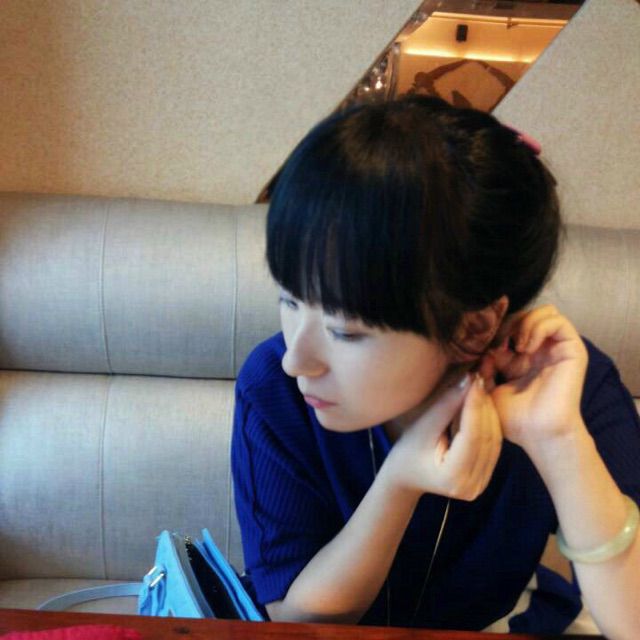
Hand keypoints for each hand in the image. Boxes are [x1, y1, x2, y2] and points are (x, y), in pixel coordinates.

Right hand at [386, 374, 502, 500]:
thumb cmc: (406, 451)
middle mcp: (471, 486)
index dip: (475, 405)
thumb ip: (446, 406)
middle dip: (485, 405)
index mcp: (452, 478)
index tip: (475, 379)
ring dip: (490, 412)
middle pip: (487, 439)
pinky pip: (493, 445)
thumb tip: (468, 380)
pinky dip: (490, 422)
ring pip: (494, 440)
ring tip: (482, 387)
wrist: (405, 476)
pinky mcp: (485, 477)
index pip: (472, 436)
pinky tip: (483, 404)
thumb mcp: (422, 427)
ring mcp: (480, 485)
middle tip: (481, 377)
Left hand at [479, 304, 587, 450]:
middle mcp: (541, 349)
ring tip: (515, 345)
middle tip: (498, 344)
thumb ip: (482, 365)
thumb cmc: (513, 418)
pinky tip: (525, 347)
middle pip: (525, 313)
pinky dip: (538, 327)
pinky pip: (558, 321)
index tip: (482, 346)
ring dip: (524, 322)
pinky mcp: (572, 350)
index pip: (509, 324)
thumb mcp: (487, 388)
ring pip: (544, 311)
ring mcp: (557, 348)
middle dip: (508, 323)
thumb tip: (477, 348)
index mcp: (522, 356)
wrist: (537, 434)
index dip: (494, 330)